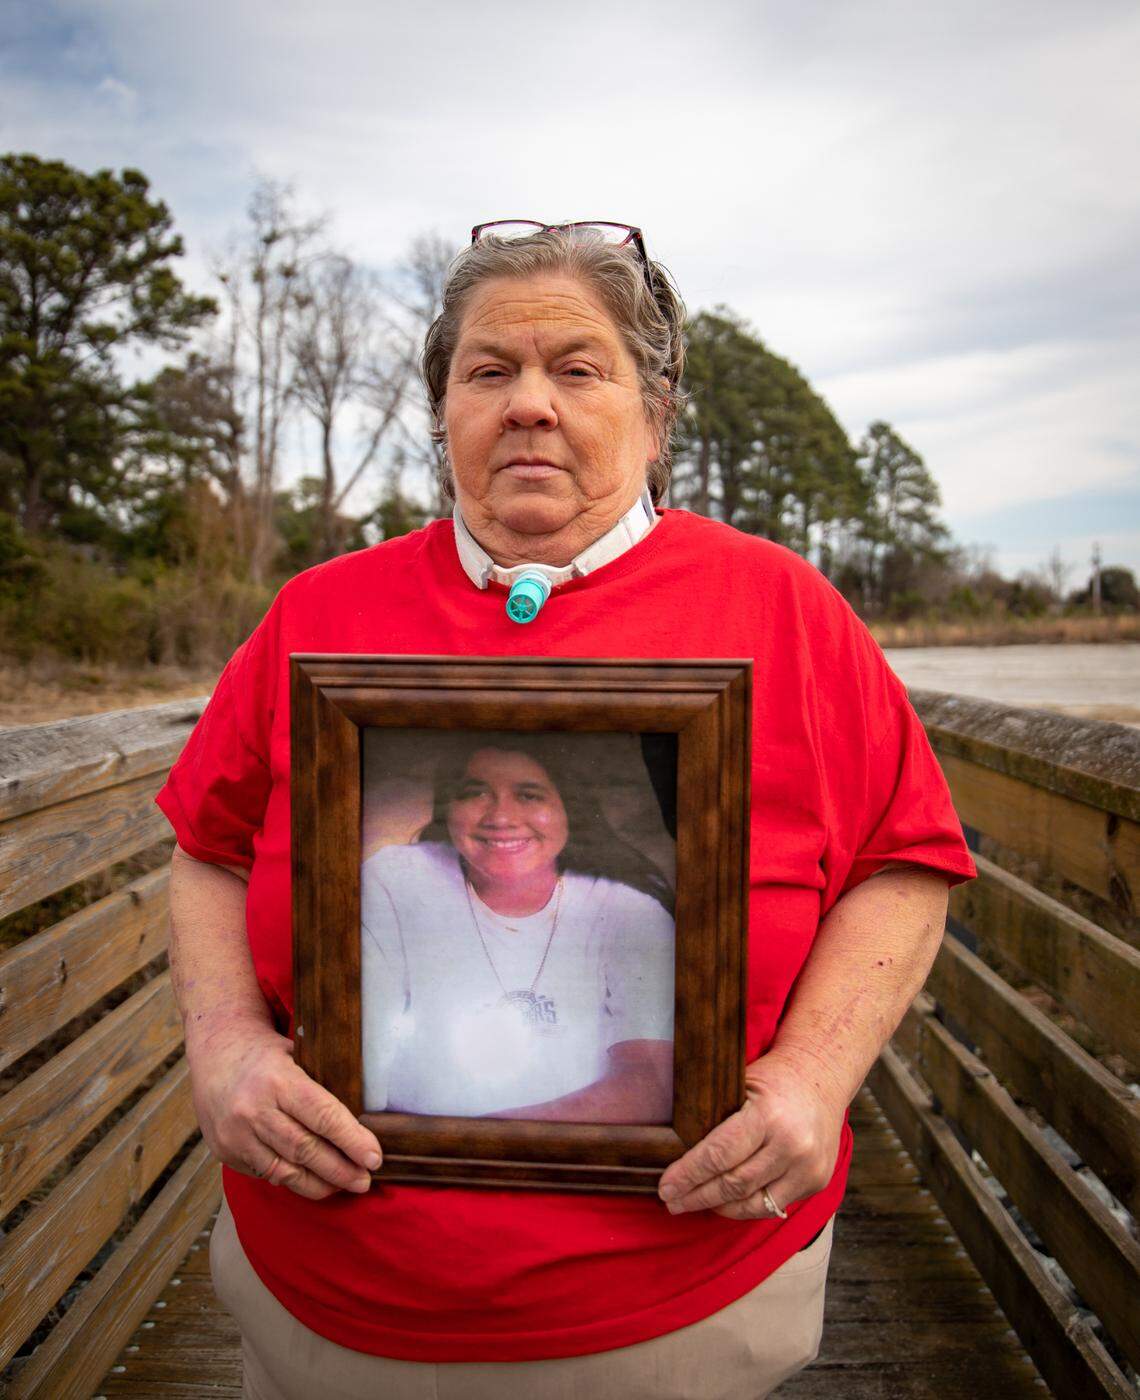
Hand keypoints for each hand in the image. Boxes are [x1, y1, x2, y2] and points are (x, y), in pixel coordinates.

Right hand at [187, 1013, 381, 1200]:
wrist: (215, 1052)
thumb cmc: (265, 1052)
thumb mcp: (296, 1052)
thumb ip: (323, 1081)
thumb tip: (365, 1116)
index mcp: (277, 1079)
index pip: (323, 1116)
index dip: (352, 1140)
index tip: (374, 1157)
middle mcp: (253, 1109)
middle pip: (306, 1149)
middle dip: (340, 1170)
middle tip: (365, 1180)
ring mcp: (236, 1135)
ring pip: (285, 1170)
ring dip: (319, 1183)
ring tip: (344, 1186)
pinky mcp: (226, 1152)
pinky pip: (265, 1173)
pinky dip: (292, 1179)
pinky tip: (312, 1180)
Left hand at [657, 1052, 844, 1219]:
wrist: (823, 1074)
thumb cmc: (774, 1077)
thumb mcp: (741, 1083)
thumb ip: (717, 1117)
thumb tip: (673, 1149)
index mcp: (768, 1116)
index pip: (719, 1155)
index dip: (688, 1175)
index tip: (665, 1187)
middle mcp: (792, 1145)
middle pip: (734, 1184)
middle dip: (697, 1196)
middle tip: (671, 1201)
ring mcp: (808, 1168)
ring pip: (753, 1203)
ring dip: (718, 1207)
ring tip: (693, 1204)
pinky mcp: (816, 1181)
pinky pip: (773, 1206)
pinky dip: (746, 1207)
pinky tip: (725, 1204)